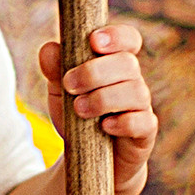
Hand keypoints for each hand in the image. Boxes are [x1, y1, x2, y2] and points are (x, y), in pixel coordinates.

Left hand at [38, 21, 157, 194]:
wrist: (86, 159)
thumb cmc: (76, 116)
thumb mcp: (60, 92)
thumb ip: (55, 69)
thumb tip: (49, 49)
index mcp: (115, 64)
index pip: (129, 39)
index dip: (116, 36)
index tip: (93, 42)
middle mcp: (132, 81)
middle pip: (127, 64)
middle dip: (95, 72)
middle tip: (69, 85)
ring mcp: (141, 107)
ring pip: (135, 91)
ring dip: (103, 98)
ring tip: (78, 110)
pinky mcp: (144, 133)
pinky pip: (143, 122)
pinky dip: (123, 122)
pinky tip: (104, 126)